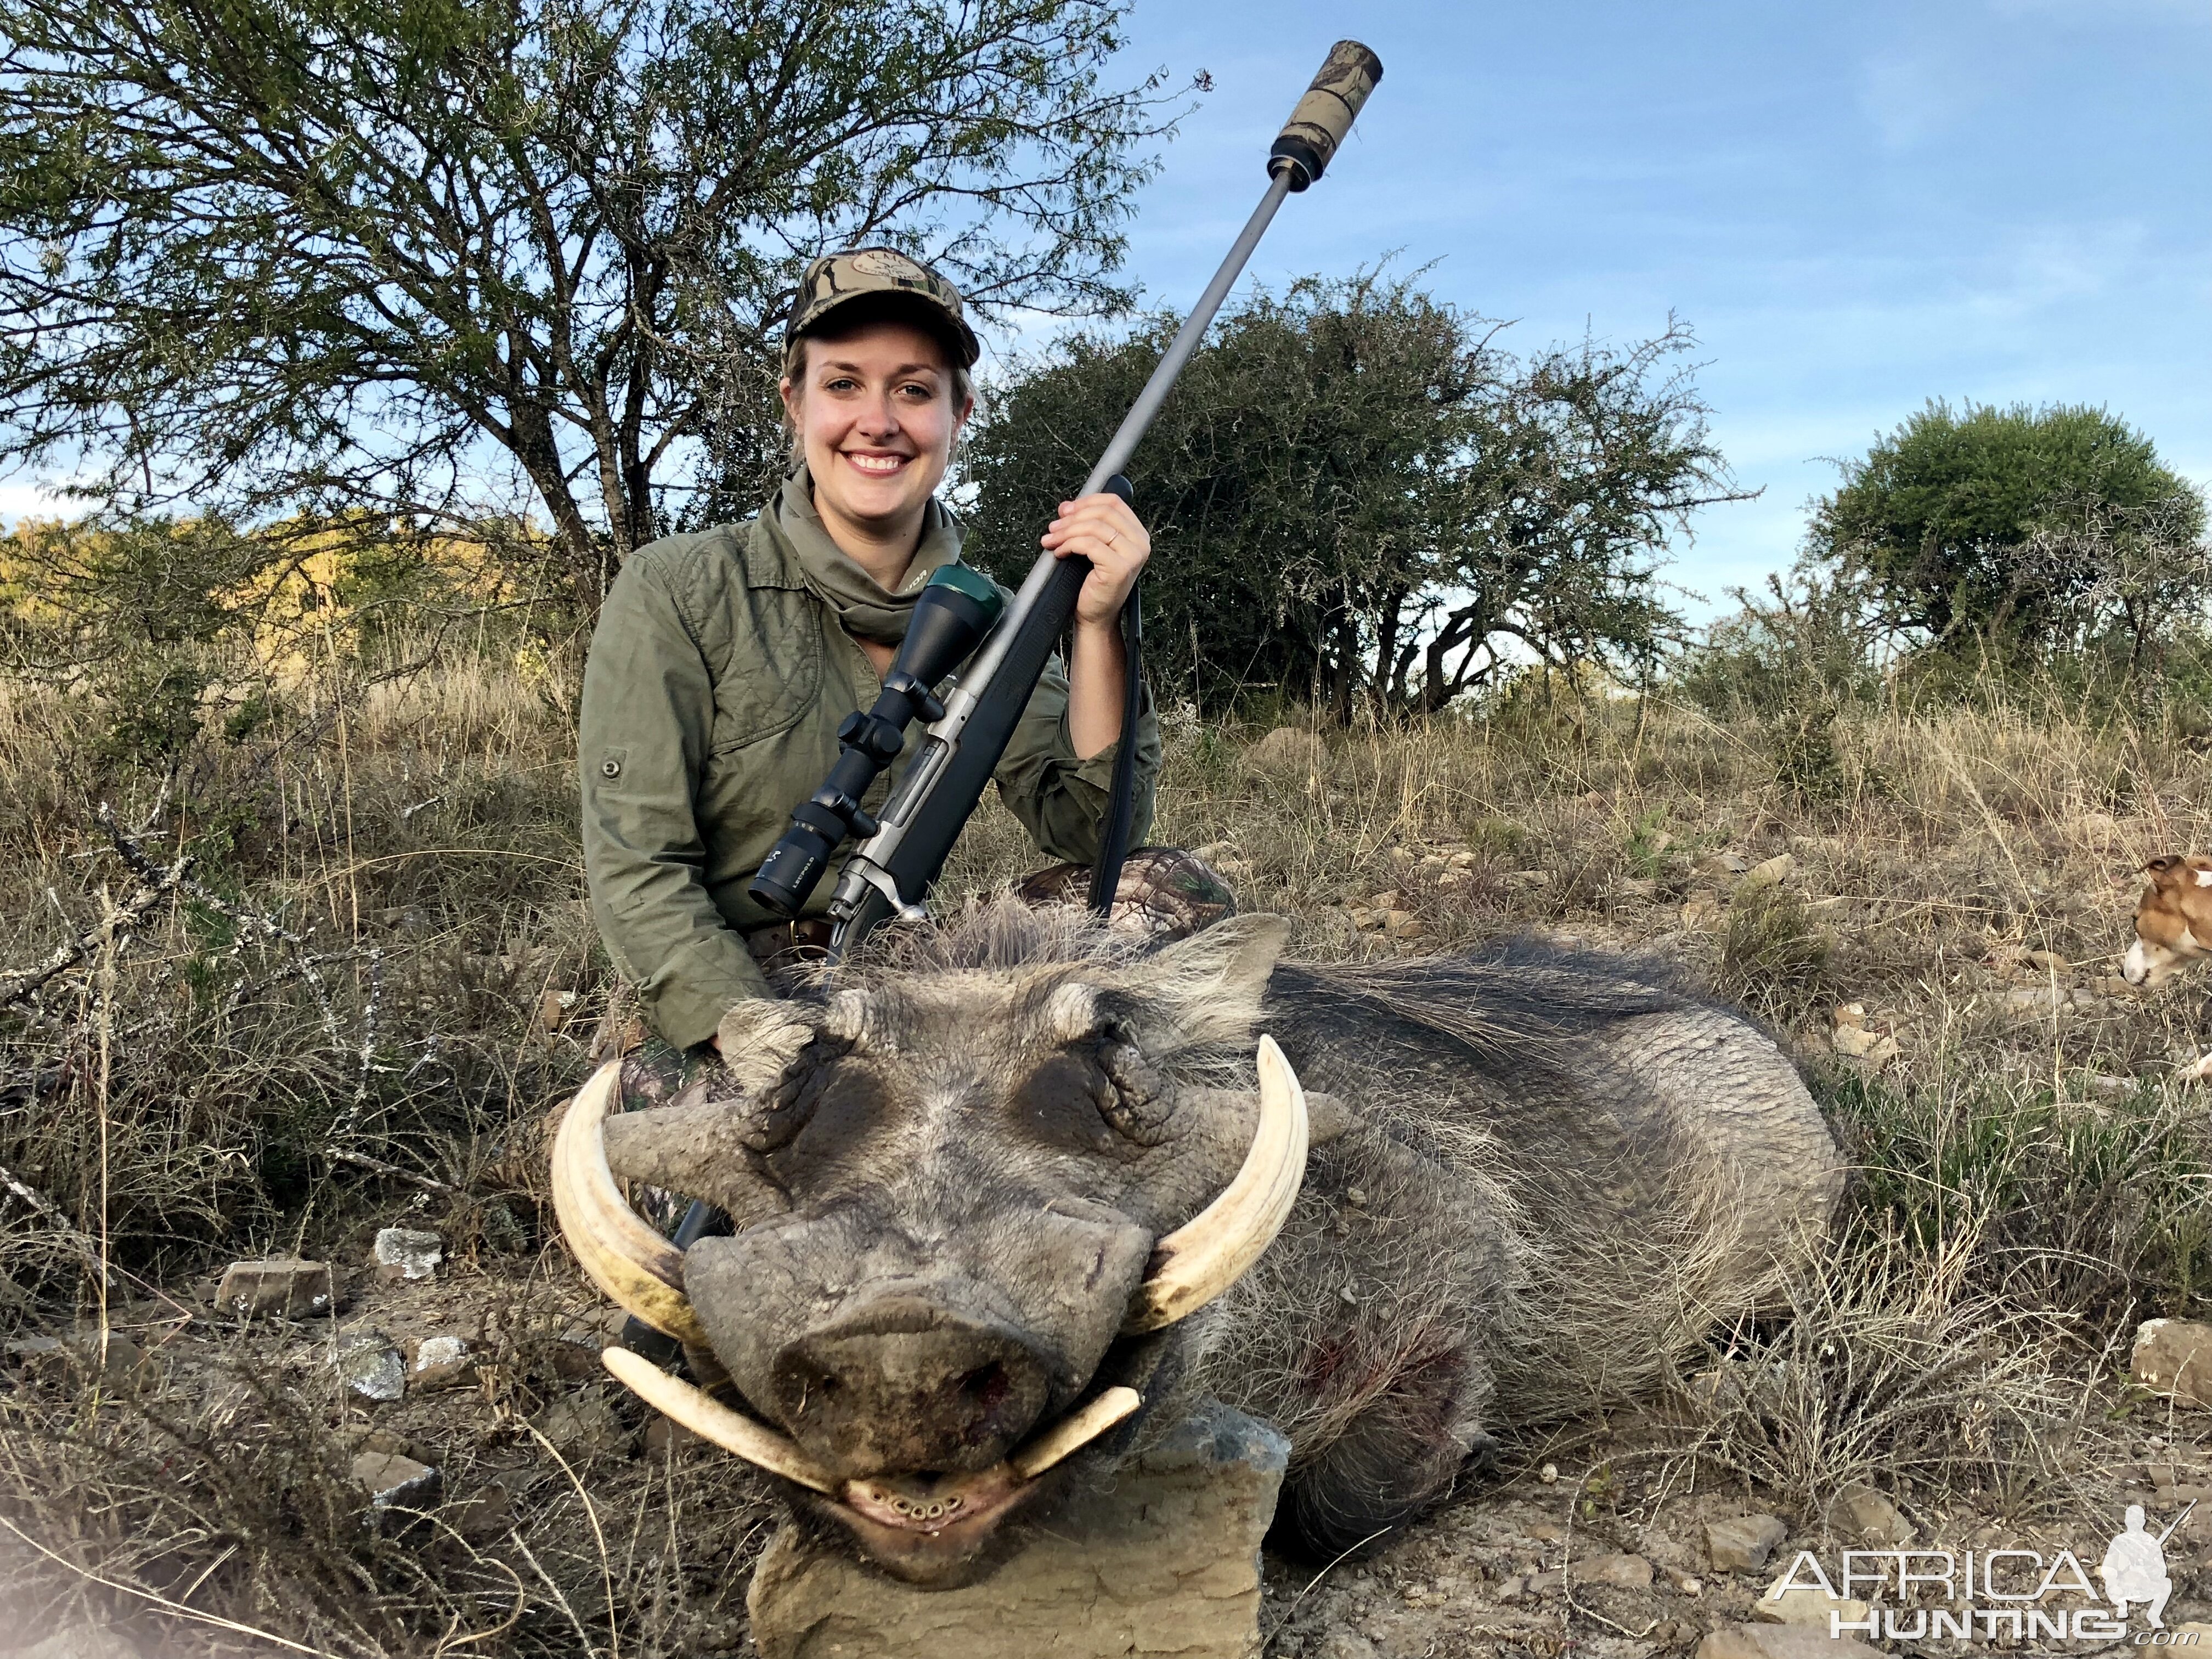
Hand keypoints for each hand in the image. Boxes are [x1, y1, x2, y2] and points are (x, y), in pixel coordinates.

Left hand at [1041, 492, 1149, 629]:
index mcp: (1137, 534)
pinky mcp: (1120, 568)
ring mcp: (1133, 556)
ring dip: (1066, 531)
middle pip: (1103, 512)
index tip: (1066, 510)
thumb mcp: (1092, 547)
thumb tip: (1066, 507)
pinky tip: (1060, 552)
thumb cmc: (1094, 584)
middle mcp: (1140, 543)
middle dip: (1073, 517)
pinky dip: (1069, 545)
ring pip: (1094, 527)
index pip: (1114, 502)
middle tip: (1054, 527)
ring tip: (1051, 540)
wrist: (1096, 616)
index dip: (1086, 501)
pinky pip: (1089, 544)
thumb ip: (1085, 524)